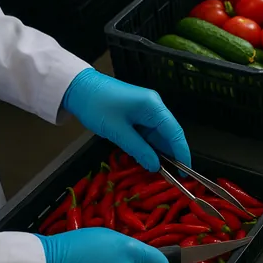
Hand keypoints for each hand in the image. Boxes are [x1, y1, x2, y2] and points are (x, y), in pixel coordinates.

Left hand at [62, 69, 190, 171]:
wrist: (77, 87)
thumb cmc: (97, 106)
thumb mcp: (118, 131)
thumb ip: (139, 150)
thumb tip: (155, 166)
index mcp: (154, 107)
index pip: (175, 132)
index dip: (182, 153)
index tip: (186, 171)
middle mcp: (155, 107)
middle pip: (169, 134)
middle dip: (171, 155)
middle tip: (172, 176)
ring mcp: (146, 109)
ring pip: (158, 135)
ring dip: (158, 152)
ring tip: (160, 171)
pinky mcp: (137, 113)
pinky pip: (148, 132)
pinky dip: (148, 146)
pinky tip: (147, 158)